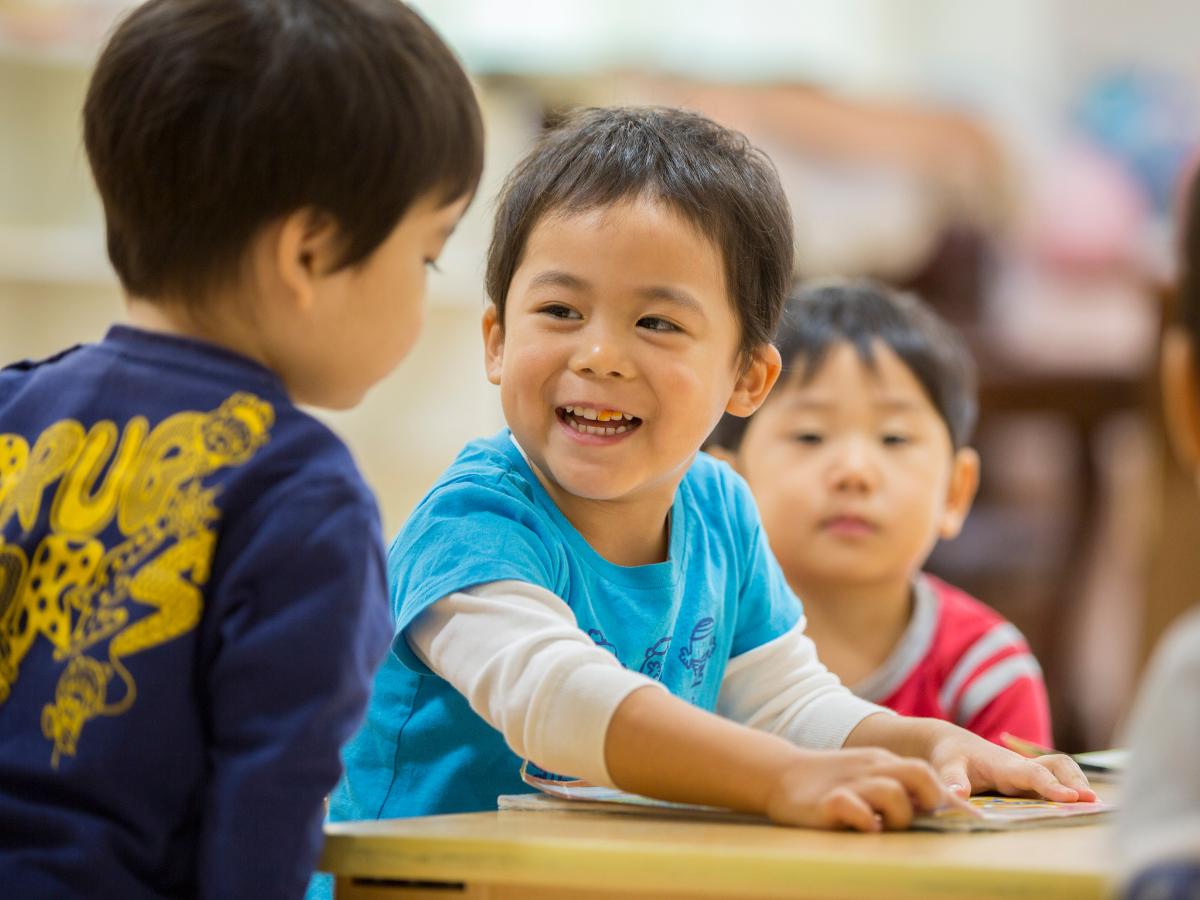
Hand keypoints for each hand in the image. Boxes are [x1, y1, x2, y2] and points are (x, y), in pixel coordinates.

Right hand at [764, 747, 960, 831]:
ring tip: (882, 825)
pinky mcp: (827, 802)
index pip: (928, 775)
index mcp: (883, 762)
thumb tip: (940, 811)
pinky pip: (854, 809)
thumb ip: (897, 787)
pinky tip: (860, 827)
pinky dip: (864, 821)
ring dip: (896, 815)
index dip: (952, 801)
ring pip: (892, 793)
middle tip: (917, 818)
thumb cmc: (830, 782)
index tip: (972, 821)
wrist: (778, 773)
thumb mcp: (866, 775)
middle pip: (919, 775)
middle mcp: (871, 769)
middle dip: (929, 800)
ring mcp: (850, 784)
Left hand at [926, 728, 1096, 801]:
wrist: (952, 744)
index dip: (1052, 786)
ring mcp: (1027, 771)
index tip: (1073, 798)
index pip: (1033, 773)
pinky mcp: (1029, 778)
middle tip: (1092, 802)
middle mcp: (1021, 766)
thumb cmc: (951, 756)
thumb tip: (958, 795)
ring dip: (1078, 781)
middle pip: (1057, 765)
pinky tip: (1083, 804)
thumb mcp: (946, 767)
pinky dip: (1072, 786)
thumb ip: (953, 780)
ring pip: (1061, 769)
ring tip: (1094, 804)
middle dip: (1075, 780)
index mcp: (1003, 764)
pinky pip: (1057, 778)